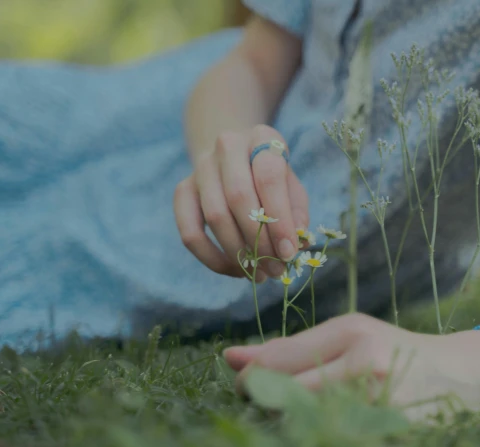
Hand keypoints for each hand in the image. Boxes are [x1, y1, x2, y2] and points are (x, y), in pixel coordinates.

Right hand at [174, 125, 308, 280]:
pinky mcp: (182, 191)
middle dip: (259, 240)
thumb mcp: (292, 186)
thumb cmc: (270, 177)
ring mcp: (200, 167)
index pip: (269, 176)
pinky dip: (212, 258)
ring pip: (215, 216)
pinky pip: (190, 232)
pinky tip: (235, 270)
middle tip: (275, 269)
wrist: (234, 158)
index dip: (280, 218)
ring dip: (239, 253)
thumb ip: (297, 212)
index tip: (289, 252)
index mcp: (261, 138)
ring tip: (259, 274)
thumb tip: (297, 242)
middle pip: (238, 196)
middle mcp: (227, 145)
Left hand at [223, 314, 479, 420]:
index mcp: (354, 335)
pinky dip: (322, 437)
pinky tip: (328, 428)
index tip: (245, 384)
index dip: (251, 379)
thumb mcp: (346, 335)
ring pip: (307, 424)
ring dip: (292, 420)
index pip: (280, 363)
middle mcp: (368, 369)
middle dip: (265, 401)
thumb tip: (230, 358)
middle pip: (288, 397)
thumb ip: (290, 348)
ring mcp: (382, 408)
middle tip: (265, 400)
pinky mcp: (391, 439)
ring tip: (300, 410)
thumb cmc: (393, 350)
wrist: (462, 377)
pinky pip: (334, 443)